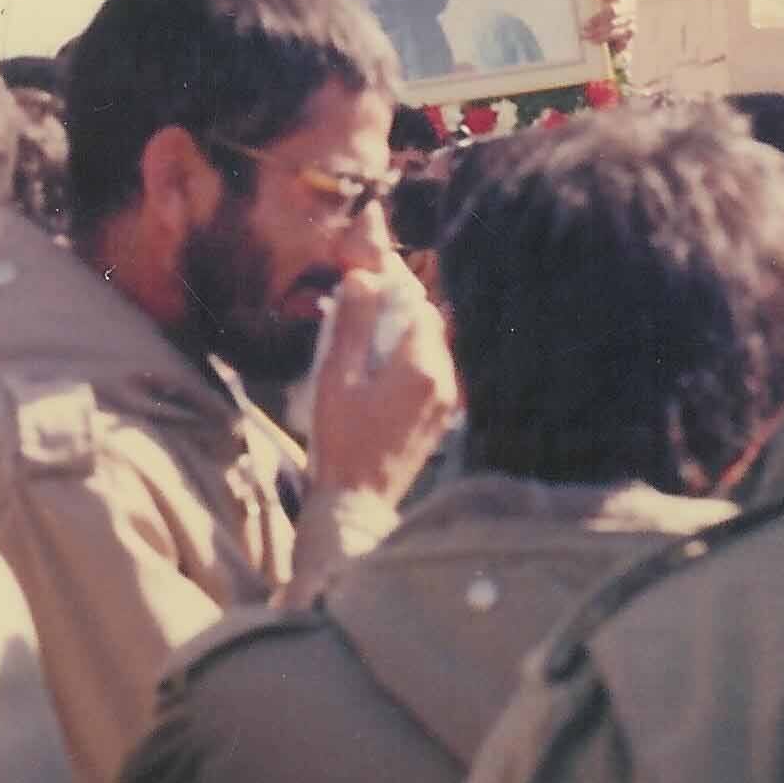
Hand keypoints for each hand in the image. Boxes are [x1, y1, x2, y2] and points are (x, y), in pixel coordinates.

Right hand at [308, 269, 458, 502]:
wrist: (357, 503)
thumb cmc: (341, 440)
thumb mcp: (338, 377)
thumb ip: (353, 325)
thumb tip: (363, 279)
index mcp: (421, 367)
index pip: (416, 306)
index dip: (390, 291)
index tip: (362, 288)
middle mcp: (444, 381)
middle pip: (427, 327)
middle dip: (394, 315)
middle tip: (357, 316)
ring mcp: (445, 403)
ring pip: (428, 351)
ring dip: (399, 340)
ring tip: (361, 348)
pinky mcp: (439, 420)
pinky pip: (428, 377)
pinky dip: (405, 366)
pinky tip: (374, 378)